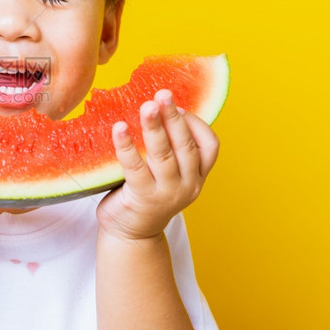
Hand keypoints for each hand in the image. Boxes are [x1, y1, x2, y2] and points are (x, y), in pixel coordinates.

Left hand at [96, 89, 218, 240]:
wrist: (130, 234)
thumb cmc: (144, 194)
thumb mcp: (165, 172)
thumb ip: (168, 148)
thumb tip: (155, 105)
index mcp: (197, 176)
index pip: (210, 146)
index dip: (196, 123)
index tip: (179, 105)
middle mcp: (188, 185)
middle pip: (185, 146)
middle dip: (174, 117)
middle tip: (163, 94)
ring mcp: (167, 194)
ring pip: (164, 155)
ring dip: (155, 128)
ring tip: (146, 106)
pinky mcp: (143, 199)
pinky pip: (135, 168)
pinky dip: (127, 146)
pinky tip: (119, 128)